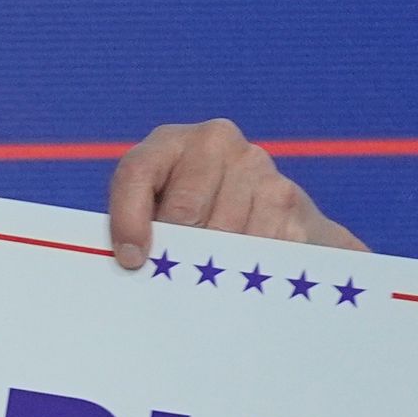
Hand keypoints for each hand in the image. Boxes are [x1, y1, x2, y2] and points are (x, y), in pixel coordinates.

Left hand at [107, 117, 366, 271]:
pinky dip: (246, 269)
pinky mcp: (288, 198)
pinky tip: (242, 271)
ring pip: (223, 234)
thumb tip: (135, 262)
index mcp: (168, 143)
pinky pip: (259, 247)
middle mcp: (214, 141)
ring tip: (211, 272)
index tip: (132, 261)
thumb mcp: (153, 218)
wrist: (263, 218)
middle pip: (183, 211)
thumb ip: (138, 230)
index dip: (129, 220)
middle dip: (176, 251)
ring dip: (213, 264)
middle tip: (177, 274)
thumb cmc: (189, 224)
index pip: (137, 173)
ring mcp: (256, 164)